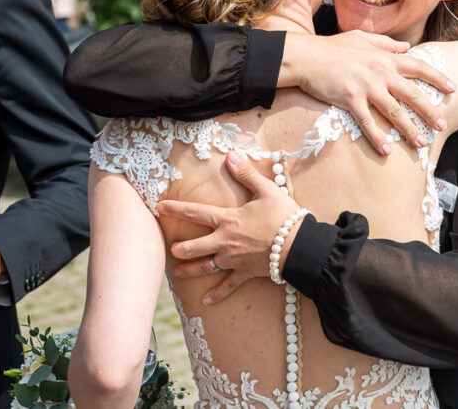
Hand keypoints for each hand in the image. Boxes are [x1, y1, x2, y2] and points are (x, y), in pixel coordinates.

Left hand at [156, 151, 300, 304]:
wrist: (299, 246)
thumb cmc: (284, 216)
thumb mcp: (266, 190)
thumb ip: (246, 173)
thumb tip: (230, 155)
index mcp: (227, 219)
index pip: (195, 212)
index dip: (175, 209)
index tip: (158, 206)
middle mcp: (225, 242)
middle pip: (194, 246)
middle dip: (179, 248)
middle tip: (169, 248)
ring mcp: (233, 260)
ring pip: (205, 267)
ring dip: (189, 270)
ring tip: (176, 272)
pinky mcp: (245, 273)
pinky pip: (228, 286)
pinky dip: (217, 294)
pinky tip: (205, 302)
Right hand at [280, 31, 453, 154]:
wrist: (307, 56)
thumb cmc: (333, 47)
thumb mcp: (362, 38)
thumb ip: (387, 43)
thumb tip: (407, 46)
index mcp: (385, 57)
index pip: (419, 67)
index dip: (437, 78)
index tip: (452, 88)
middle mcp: (380, 72)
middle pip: (412, 94)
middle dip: (430, 111)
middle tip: (442, 125)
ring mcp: (366, 86)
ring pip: (394, 112)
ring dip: (409, 129)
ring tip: (421, 144)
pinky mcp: (350, 99)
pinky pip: (367, 122)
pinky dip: (378, 137)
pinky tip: (387, 150)